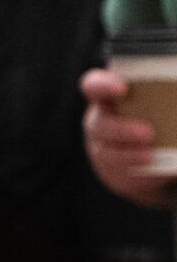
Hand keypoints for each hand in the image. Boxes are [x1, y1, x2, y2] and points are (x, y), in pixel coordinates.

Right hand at [83, 69, 176, 208]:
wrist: (143, 153)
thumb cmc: (151, 117)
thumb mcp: (152, 103)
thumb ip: (166, 97)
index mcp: (106, 98)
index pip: (93, 87)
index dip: (103, 86)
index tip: (123, 88)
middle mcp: (99, 122)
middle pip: (100, 125)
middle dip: (122, 129)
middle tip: (148, 133)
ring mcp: (102, 149)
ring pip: (108, 153)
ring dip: (129, 155)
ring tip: (150, 156)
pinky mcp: (113, 173)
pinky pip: (121, 175)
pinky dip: (140, 174)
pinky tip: (157, 171)